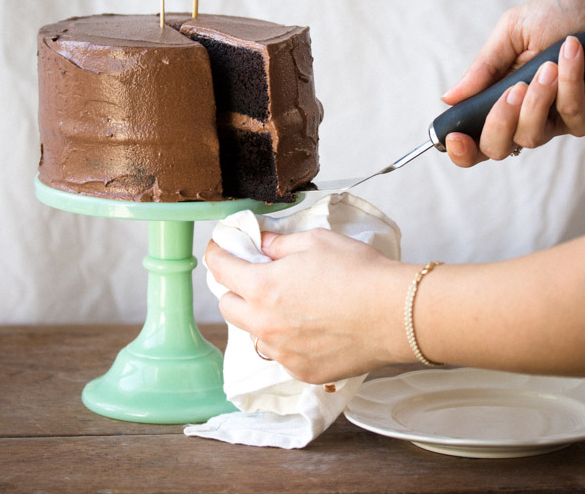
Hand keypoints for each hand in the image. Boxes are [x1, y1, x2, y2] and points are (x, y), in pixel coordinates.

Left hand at [205, 228, 413, 383]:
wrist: (395, 313)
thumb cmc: (358, 272)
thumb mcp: (315, 241)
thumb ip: (279, 243)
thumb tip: (262, 243)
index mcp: (263, 287)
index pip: (221, 268)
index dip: (217, 252)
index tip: (221, 247)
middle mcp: (265, 324)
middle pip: (227, 306)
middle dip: (235, 288)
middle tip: (256, 274)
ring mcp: (283, 352)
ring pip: (254, 333)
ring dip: (261, 316)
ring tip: (291, 303)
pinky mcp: (302, 371)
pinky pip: (281, 354)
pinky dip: (286, 339)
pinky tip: (311, 326)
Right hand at [442, 0, 584, 166]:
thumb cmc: (557, 16)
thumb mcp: (512, 32)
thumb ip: (484, 67)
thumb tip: (449, 97)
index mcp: (500, 99)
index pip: (474, 139)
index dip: (461, 149)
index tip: (454, 136)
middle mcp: (524, 116)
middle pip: (497, 148)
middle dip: (498, 123)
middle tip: (512, 92)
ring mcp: (554, 121)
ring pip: (532, 135)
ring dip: (537, 99)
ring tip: (546, 66)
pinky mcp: (582, 117)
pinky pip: (570, 114)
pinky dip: (569, 82)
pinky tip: (570, 52)